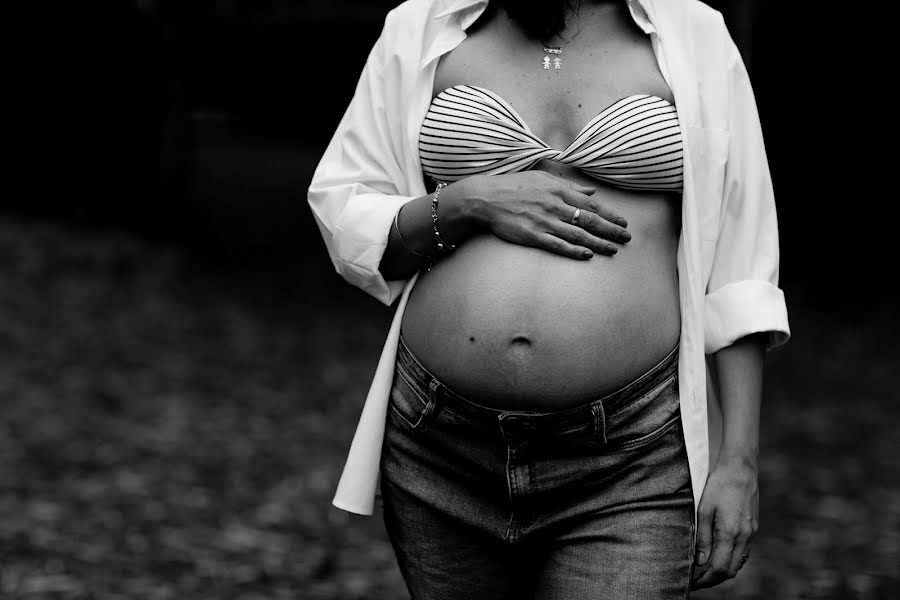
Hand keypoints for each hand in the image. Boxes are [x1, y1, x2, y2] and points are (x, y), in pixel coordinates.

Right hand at [462, 171, 630, 258]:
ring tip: (613, 249)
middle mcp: (555, 206)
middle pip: (589, 220)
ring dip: (598, 243)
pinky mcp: (533, 236)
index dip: (610, 214)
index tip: (624, 222)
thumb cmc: (514, 186)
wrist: (486, 198)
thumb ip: (569, 185)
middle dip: (611, 230)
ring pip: (577, 235)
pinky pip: (558, 245)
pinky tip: (587, 255)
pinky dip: (574, 251)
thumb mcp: (543, 178)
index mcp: (559, 190)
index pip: (591, 204)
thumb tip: (591, 190)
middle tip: (627, 238)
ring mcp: (545, 222)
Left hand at [691, 455, 758, 589]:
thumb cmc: (719, 485)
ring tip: (705, 570)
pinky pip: (743, 552)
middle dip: (714, 579)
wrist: (741, 469)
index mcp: (730, 533)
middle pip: (730, 570)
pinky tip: (719, 555)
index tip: (693, 583)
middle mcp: (744, 536)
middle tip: (697, 580)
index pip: (719, 568)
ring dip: (723, 570)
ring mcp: (752, 533)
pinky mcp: (754, 528)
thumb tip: (700, 562)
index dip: (705, 580)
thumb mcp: (704, 509)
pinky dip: (731, 559)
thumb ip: (703, 537)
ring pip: (738, 563)